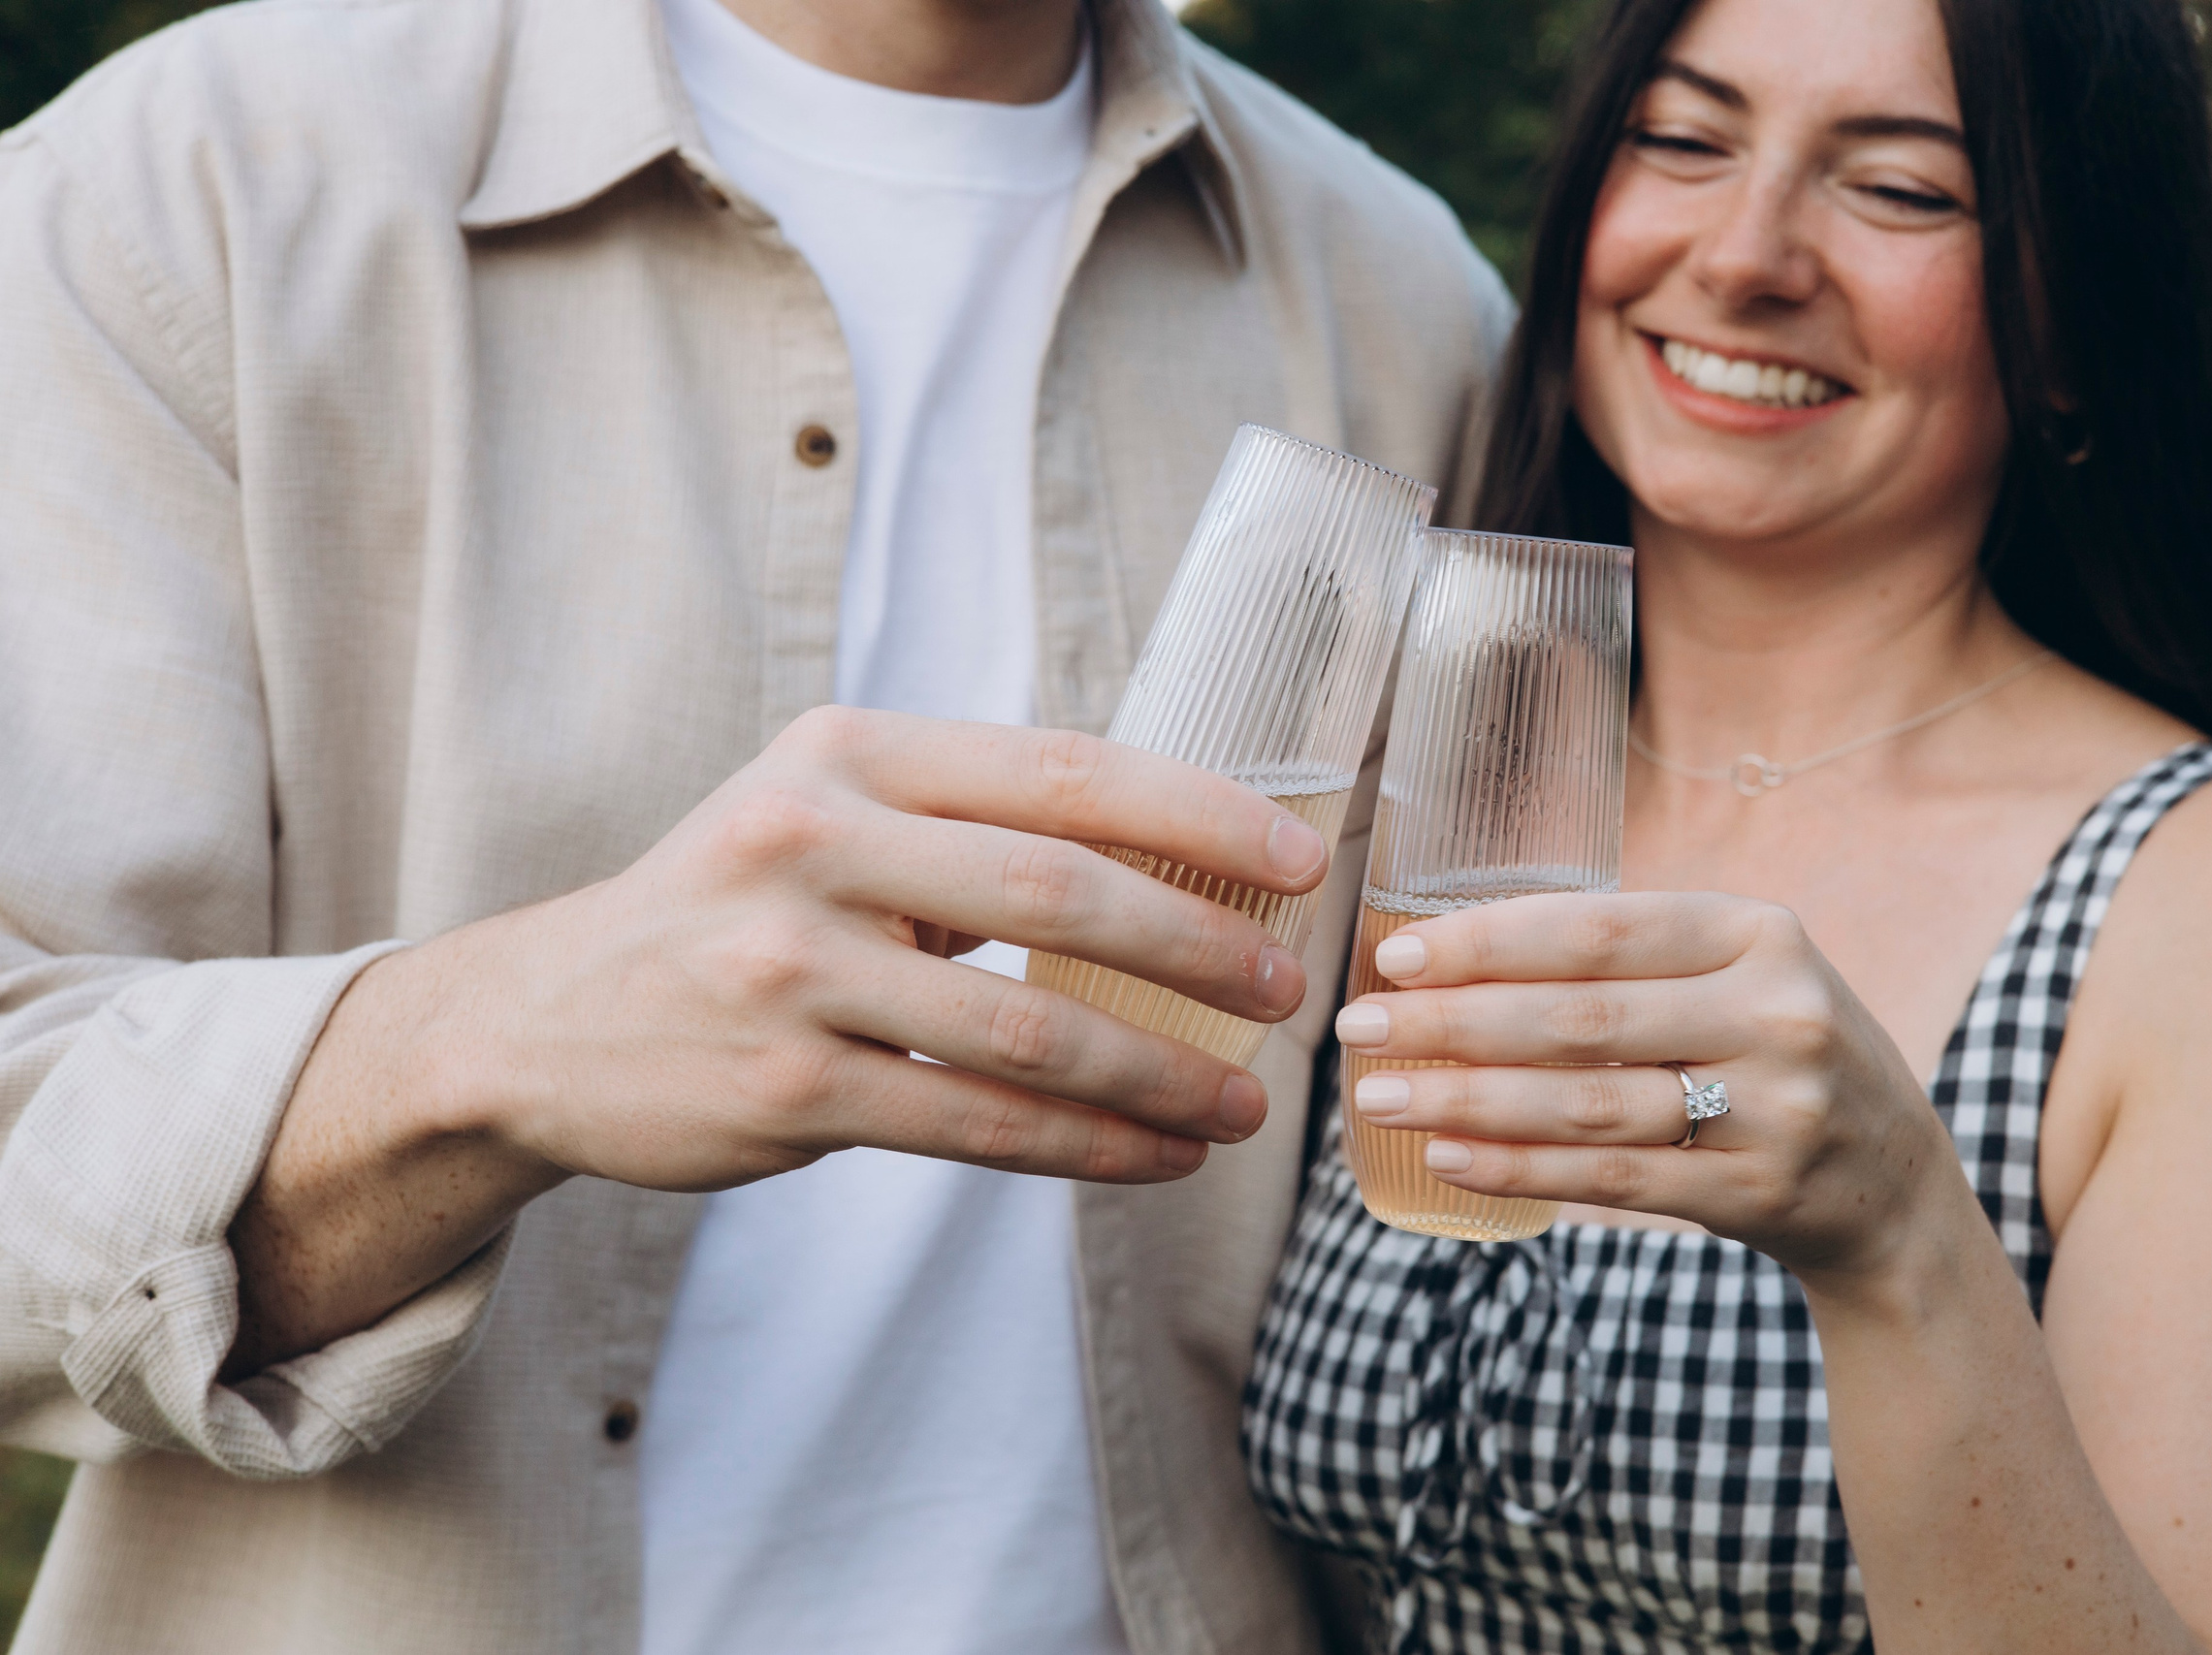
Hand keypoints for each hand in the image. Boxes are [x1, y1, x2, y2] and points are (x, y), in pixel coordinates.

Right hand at [233, 708, 1329, 1372]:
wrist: (545, 1020)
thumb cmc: (732, 907)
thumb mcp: (822, 814)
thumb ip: (966, 823)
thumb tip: (1174, 863)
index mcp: (847, 754)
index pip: (1059, 771)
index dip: (1196, 814)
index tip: (1297, 860)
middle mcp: (811, 842)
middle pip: (1059, 892)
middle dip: (1197, 947)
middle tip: (1283, 992)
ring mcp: (789, 968)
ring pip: (1026, 1032)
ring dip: (1158, 1074)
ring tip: (1238, 1105)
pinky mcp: (781, 1088)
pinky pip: (973, 1125)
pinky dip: (1085, 1147)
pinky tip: (1154, 1156)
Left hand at [1333, 891, 1968, 1279]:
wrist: (1893, 1183)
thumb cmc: (1775, 1052)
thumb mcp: (1741, 974)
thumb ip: (1634, 955)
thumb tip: (1459, 947)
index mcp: (1759, 934)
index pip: (1599, 930)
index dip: (1490, 940)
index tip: (1398, 953)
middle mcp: (1775, 1012)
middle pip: (1582, 1018)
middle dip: (1454, 1021)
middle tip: (1361, 1024)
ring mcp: (1774, 1109)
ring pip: (1588, 1104)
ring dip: (1469, 1099)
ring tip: (1380, 1096)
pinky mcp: (1756, 1193)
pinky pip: (1612, 1180)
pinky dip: (1519, 1168)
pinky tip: (1447, 1155)